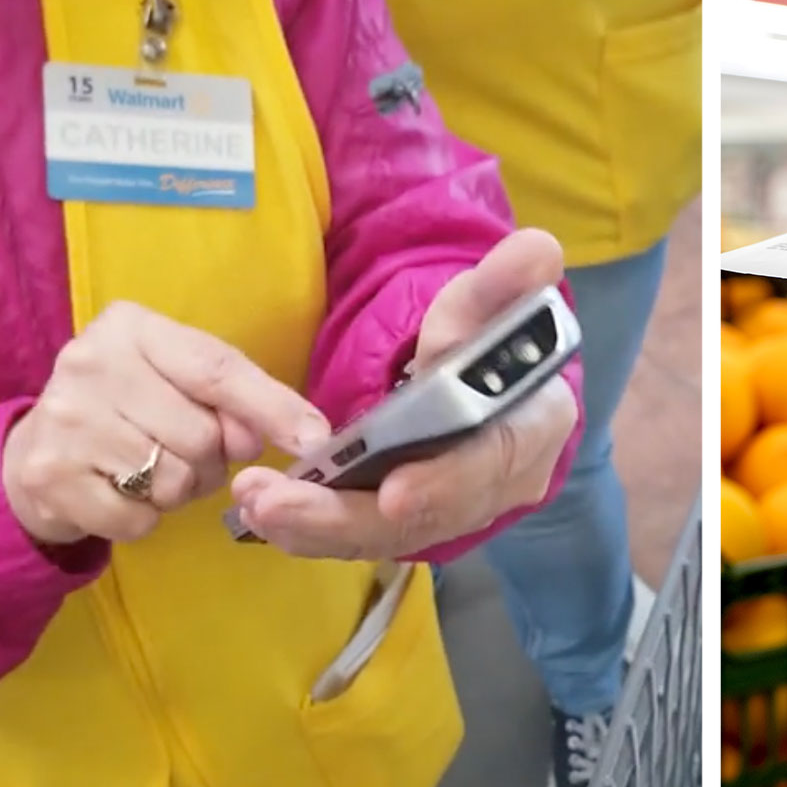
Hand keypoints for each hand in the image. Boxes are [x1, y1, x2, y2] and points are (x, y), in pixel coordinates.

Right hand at [2, 302, 330, 545]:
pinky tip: (119, 494)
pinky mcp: (51, 476)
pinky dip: (142, 519)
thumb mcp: (175, 381)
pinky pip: (137, 519)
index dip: (271, 408)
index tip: (316, 441)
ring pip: (171, 481)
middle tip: (181, 455)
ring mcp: (66, 420)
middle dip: (208, 460)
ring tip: (148, 472)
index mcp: (130, 326)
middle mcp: (90, 362)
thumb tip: (275, 438)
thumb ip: (231, 398)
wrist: (35, 451)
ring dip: (177, 492)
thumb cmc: (124, 408)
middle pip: (200, 435)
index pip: (216, 369)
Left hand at [230, 229, 579, 558]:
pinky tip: (261, 514)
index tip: (394, 495)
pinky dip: (310, 531)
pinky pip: (360, 536)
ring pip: (384, 536)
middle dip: (345, 516)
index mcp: (531, 430)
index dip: (445, 483)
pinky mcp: (410, 524)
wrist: (484, 381)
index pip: (493, 464)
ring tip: (252, 504)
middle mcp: (496, 487)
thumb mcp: (490, 304)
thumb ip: (502, 283)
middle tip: (274, 504)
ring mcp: (450, 512)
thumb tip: (535, 250)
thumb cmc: (488, 340)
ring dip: (313, 528)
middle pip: (424, 518)